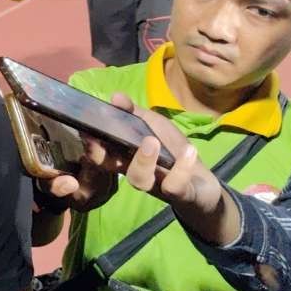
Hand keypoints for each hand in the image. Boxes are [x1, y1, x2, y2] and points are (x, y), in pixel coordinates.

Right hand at [48, 94, 231, 239]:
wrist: (203, 184)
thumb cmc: (172, 151)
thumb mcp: (154, 126)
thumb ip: (134, 112)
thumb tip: (114, 96)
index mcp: (125, 155)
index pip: (99, 151)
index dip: (90, 143)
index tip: (87, 131)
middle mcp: (133, 170)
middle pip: (110, 167)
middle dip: (101, 155)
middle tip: (101, 141)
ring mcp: (154, 184)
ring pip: (138, 179)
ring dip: (142, 160)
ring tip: (152, 142)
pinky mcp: (177, 194)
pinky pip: (174, 186)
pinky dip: (181, 168)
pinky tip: (189, 151)